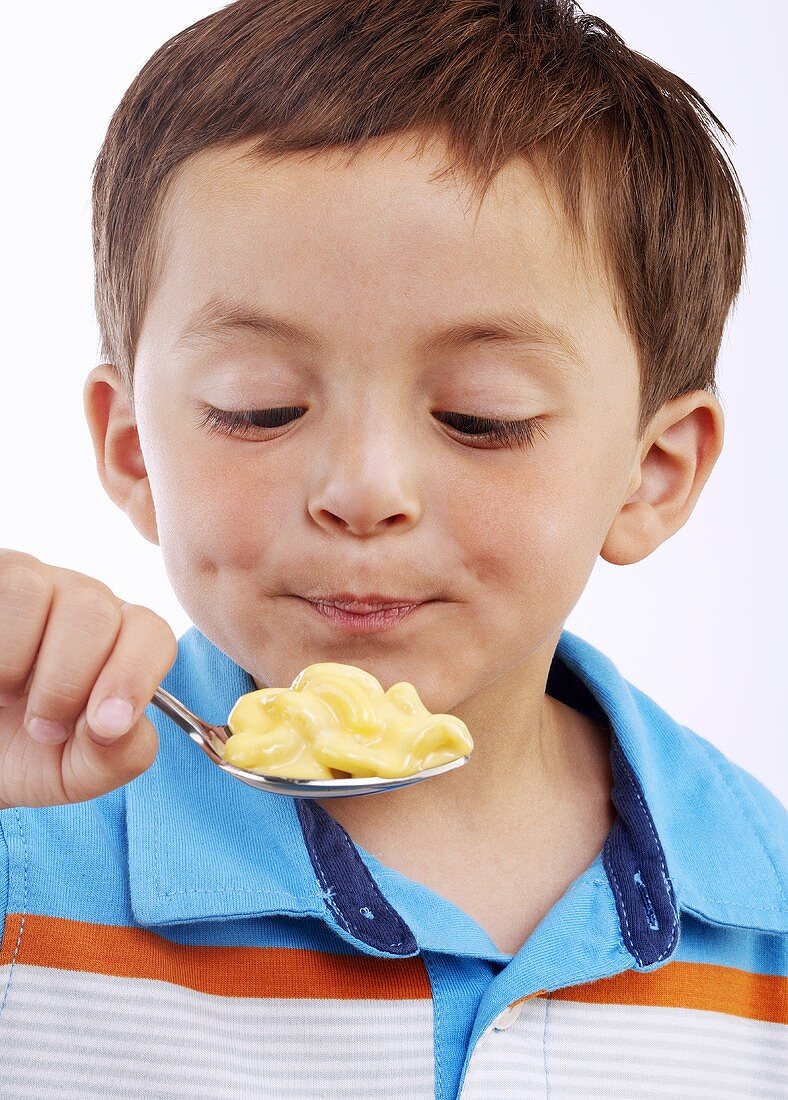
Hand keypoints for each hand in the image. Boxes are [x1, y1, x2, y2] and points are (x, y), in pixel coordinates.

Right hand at [0, 550, 177, 808]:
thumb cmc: (26, 752)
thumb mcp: (75, 770)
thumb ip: (118, 755)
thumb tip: (119, 725)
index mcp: (121, 644)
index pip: (152, 634)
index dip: (132, 678)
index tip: (104, 727)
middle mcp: (84, 604)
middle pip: (96, 613)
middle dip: (67, 683)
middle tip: (42, 728)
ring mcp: (34, 583)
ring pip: (37, 590)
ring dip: (18, 662)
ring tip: (4, 698)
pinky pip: (5, 587)